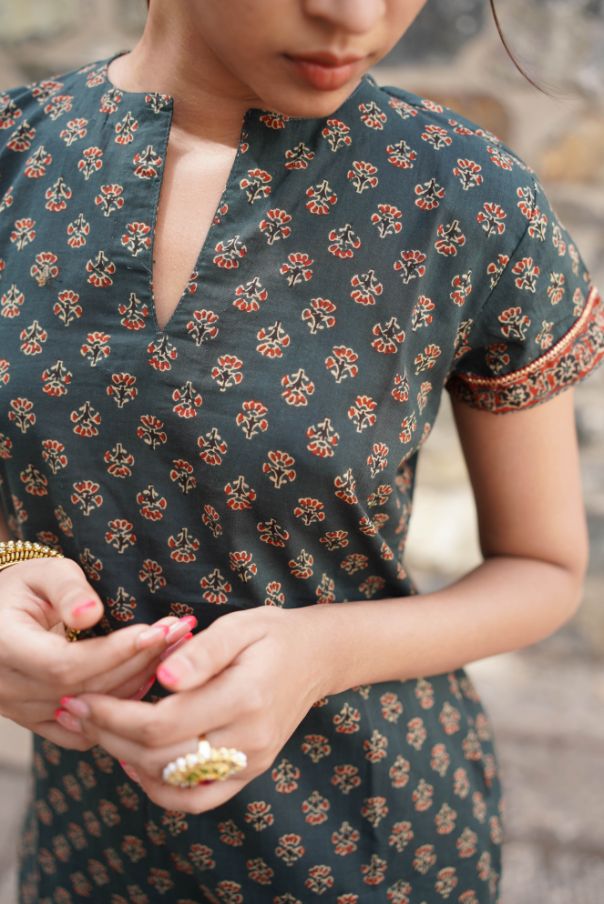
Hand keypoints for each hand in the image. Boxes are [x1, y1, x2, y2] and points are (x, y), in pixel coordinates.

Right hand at [0, 556, 195, 749]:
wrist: (1, 615)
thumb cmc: (25, 586)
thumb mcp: (44, 573)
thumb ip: (68, 590)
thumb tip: (91, 613)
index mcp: (2, 646)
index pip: (64, 665)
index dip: (114, 653)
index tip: (155, 631)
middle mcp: (5, 687)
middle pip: (83, 689)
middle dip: (136, 662)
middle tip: (177, 634)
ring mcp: (17, 710)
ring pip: (89, 711)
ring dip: (136, 682)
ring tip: (171, 649)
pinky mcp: (33, 721)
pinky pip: (82, 730)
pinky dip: (117, 710)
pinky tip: (146, 679)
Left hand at [58, 605, 330, 811]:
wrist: (318, 657)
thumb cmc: (272, 634)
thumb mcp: (239, 626)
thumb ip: (200, 652)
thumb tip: (163, 677)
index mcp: (244, 698)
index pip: (162, 723)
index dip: (114, 715)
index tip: (82, 696)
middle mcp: (249, 739)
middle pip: (160, 756)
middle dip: (108, 735)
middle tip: (74, 712)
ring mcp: (251, 761)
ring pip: (172, 782)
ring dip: (125, 760)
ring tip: (95, 731)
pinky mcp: (249, 770)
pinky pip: (198, 797)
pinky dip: (160, 788)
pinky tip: (135, 763)